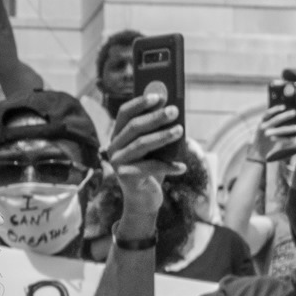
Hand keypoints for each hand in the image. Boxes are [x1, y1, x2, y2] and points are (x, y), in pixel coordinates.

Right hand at [105, 85, 184, 236]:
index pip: (125, 113)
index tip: (159, 95)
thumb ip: (158, 132)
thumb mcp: (155, 148)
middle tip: (174, 111)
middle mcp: (114, 147)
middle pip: (134, 127)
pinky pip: (150, 167)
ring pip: (141, 145)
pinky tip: (182, 167)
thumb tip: (174, 113)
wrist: (143, 199)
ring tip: (180, 131)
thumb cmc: (151, 168)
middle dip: (155, 117)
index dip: (140, 103)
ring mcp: (118, 162)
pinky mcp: (126, 177)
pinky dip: (168, 166)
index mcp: (119, 135)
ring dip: (162, 137)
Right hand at [253, 104, 295, 162]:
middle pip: (276, 120)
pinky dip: (288, 138)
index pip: (268, 113)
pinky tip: (295, 137)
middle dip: (286, 115)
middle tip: (295, 112)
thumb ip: (275, 120)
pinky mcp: (271, 142)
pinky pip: (282, 139)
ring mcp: (266, 135)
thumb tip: (294, 119)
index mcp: (262, 121)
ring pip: (280, 130)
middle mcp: (263, 127)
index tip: (284, 106)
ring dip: (290, 128)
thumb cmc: (265, 134)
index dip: (275, 109)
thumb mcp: (266, 126)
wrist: (258, 149)